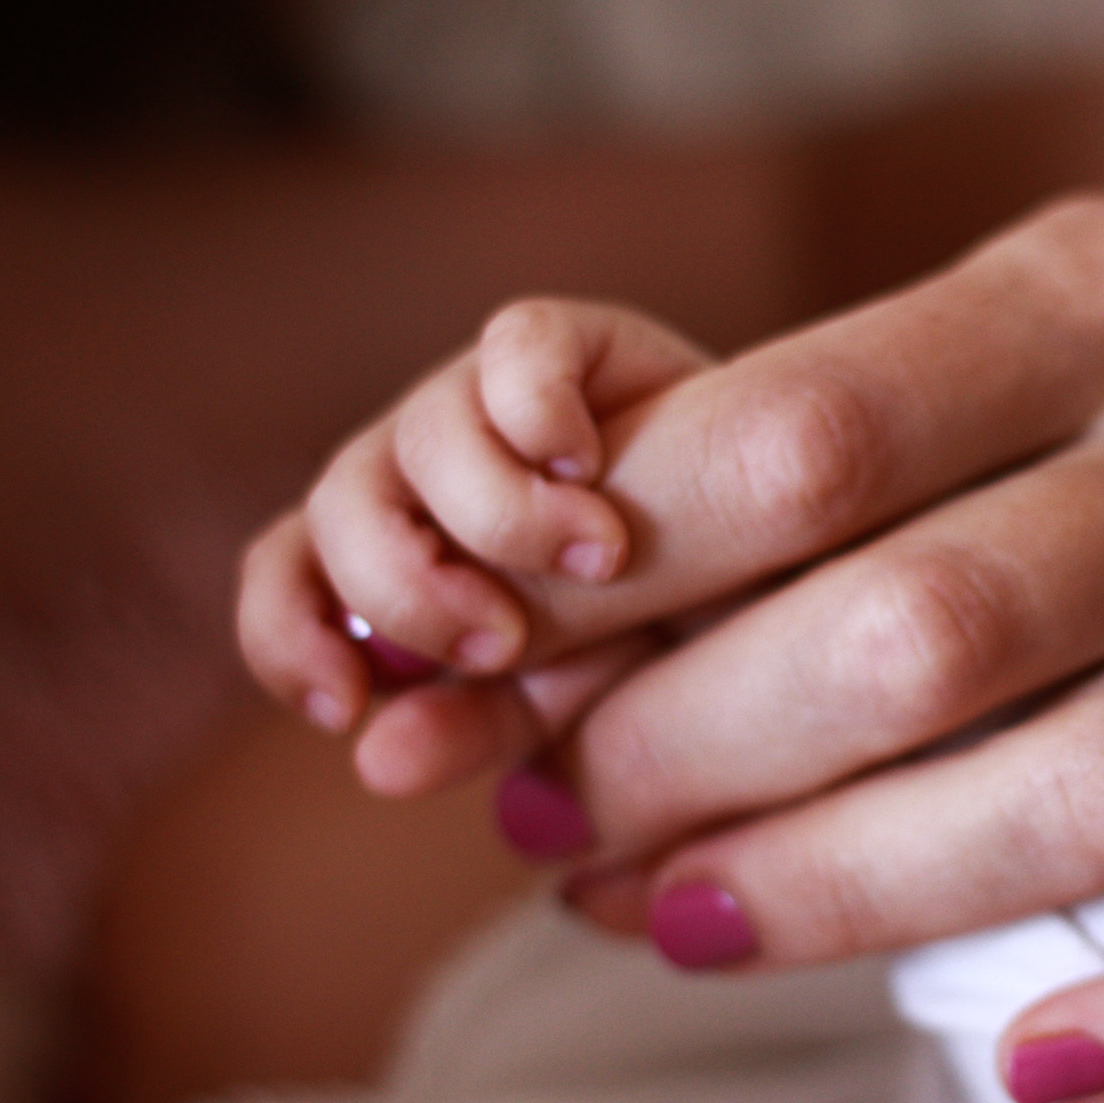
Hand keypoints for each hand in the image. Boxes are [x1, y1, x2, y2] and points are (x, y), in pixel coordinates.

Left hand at [238, 297, 712, 778]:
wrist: (816, 579)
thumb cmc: (696, 653)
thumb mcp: (584, 710)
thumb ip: (484, 729)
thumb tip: (374, 760)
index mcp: (421, 561)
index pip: (292, 580)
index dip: (287, 635)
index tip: (343, 704)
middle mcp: (449, 474)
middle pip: (342, 500)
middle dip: (406, 586)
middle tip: (500, 644)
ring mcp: (515, 404)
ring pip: (419, 429)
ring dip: (491, 512)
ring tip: (599, 563)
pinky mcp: (594, 345)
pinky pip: (518, 342)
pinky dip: (534, 404)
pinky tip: (587, 467)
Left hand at [464, 193, 1103, 1102]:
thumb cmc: (1075, 427)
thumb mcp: (939, 373)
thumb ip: (748, 471)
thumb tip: (501, 651)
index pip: (807, 439)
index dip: (607, 582)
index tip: (495, 667)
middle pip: (927, 629)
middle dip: (686, 749)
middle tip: (554, 815)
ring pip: (1097, 798)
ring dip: (843, 892)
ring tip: (675, 918)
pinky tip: (1033, 1065)